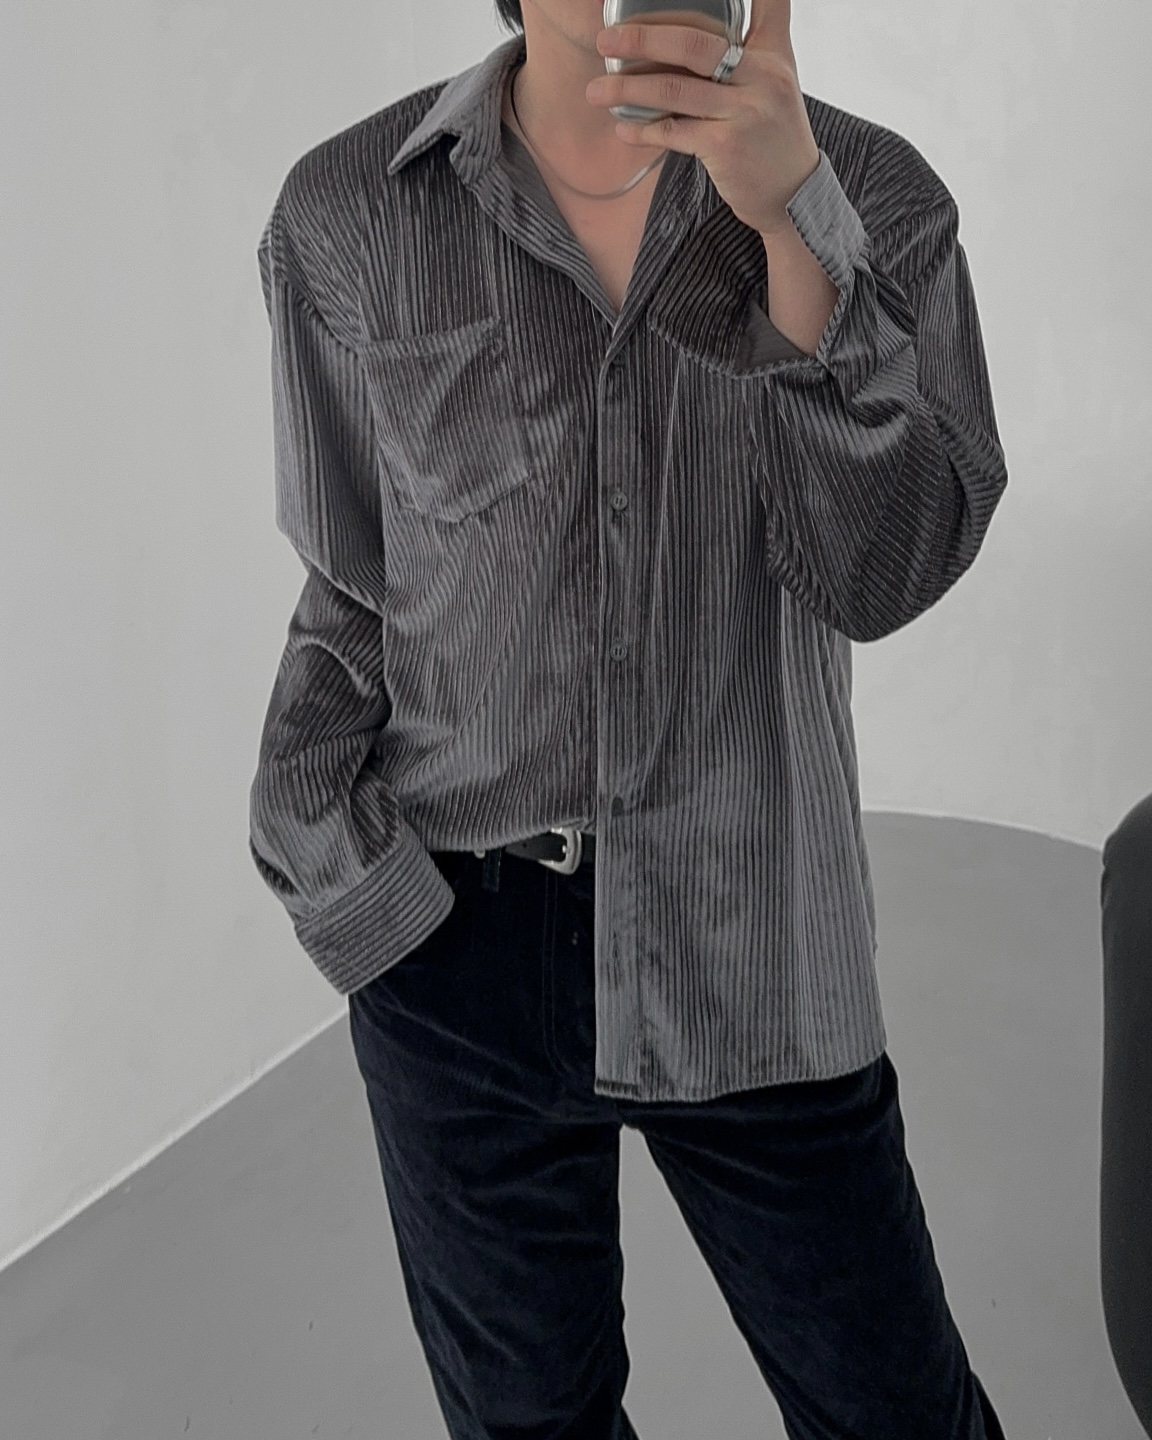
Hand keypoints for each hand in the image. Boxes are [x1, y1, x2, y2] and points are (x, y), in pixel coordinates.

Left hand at [585, 0, 820, 237]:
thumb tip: (709, 24)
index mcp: (771, 54)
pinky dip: (644, 129)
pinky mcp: (726, 148)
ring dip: (628, 89)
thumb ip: (759, 39)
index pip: (760, 5)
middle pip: (693, 45)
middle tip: (605, 40)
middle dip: (642, 39)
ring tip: (597, 90)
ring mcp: (743, 113)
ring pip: (675, 90)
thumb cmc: (776, 134)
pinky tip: (623, 128)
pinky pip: (674, 132)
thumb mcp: (779, 78)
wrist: (794, 193)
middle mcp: (761, 77)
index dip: (714, 0)